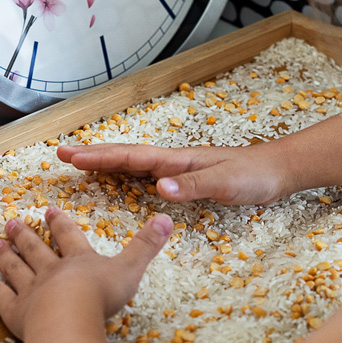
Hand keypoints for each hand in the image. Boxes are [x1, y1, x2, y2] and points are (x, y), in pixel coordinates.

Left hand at [0, 206, 173, 338]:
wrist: (69, 317)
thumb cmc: (101, 296)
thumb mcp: (131, 268)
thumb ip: (147, 245)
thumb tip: (167, 218)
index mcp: (79, 261)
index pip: (69, 238)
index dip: (60, 224)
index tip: (48, 211)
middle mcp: (51, 272)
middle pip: (37, 250)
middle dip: (26, 236)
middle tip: (12, 222)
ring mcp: (31, 291)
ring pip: (16, 269)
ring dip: (6, 255)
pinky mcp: (15, 312)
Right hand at [57, 142, 293, 205]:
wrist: (279, 170)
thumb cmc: (255, 176)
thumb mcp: (227, 183)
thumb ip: (194, 186)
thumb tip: (158, 188)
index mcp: (178, 160)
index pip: (132, 157)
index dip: (100, 157)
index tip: (72, 156)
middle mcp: (174, 161)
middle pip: (126, 156)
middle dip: (93, 155)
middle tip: (62, 154)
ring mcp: (178, 169)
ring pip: (133, 164)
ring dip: (106, 162)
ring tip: (79, 163)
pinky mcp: (185, 179)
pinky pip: (146, 175)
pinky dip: (126, 174)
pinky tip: (120, 179)